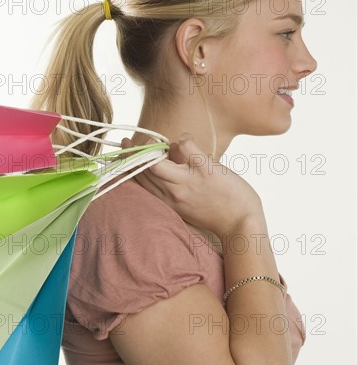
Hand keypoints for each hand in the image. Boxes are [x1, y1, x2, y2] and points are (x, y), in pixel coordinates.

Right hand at [121, 134, 262, 237]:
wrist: (241, 224)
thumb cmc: (216, 211)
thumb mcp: (186, 201)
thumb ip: (175, 178)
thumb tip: (170, 150)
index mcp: (166, 200)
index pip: (139, 180)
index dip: (126, 163)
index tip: (123, 150)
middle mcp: (172, 192)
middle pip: (142, 170)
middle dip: (131, 154)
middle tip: (128, 142)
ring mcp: (187, 182)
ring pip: (156, 162)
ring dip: (152, 147)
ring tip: (155, 141)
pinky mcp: (205, 171)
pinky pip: (186, 148)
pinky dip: (183, 140)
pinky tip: (186, 141)